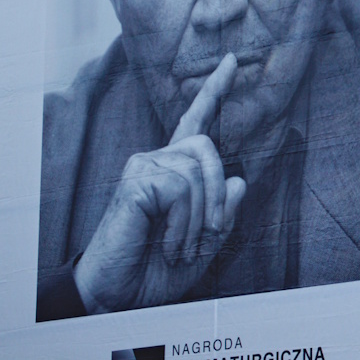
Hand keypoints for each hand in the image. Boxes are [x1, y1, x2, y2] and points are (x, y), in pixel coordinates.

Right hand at [73, 53, 245, 313]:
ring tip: (179, 247)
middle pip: (206, 147)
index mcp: (174, 173)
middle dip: (216, 195)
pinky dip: (185, 222)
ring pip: (197, 170)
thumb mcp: (202, 244)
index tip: (230, 62)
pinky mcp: (135, 182)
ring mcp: (143, 169)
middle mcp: (156, 162)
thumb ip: (222, 214)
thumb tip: (238, 179)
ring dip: (200, 218)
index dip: (213, 92)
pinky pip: (181, 188)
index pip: (196, 123)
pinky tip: (168, 242)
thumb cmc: (155, 272)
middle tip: (206, 236)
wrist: (120, 298)